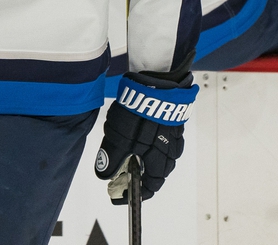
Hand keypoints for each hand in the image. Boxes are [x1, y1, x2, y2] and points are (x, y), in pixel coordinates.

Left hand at [94, 72, 196, 202]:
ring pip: (159, 155)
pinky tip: (137, 134)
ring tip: (126, 151)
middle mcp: (171, 152)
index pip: (149, 188)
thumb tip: (104, 174)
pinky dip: (148, 142)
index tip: (119, 195)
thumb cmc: (140, 114)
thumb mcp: (118, 141)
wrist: (157, 83)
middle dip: (137, 175)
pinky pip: (161, 139)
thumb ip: (111, 160)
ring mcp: (173, 135)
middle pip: (155, 172)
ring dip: (142, 157)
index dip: (133, 194)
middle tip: (119, 172)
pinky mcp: (171, 120)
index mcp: (159, 163)